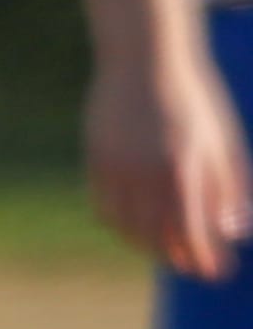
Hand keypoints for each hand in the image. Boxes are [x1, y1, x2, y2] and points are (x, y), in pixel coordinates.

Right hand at [84, 41, 252, 278]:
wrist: (145, 56)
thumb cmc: (194, 96)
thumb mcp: (222, 138)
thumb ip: (229, 187)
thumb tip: (234, 232)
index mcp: (181, 167)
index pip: (191, 231)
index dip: (204, 258)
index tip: (218, 273)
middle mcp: (144, 173)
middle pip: (157, 237)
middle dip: (178, 257)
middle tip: (193, 265)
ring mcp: (115, 168)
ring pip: (127, 228)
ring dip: (148, 245)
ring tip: (167, 248)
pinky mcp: (95, 161)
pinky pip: (105, 209)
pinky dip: (122, 225)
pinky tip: (138, 225)